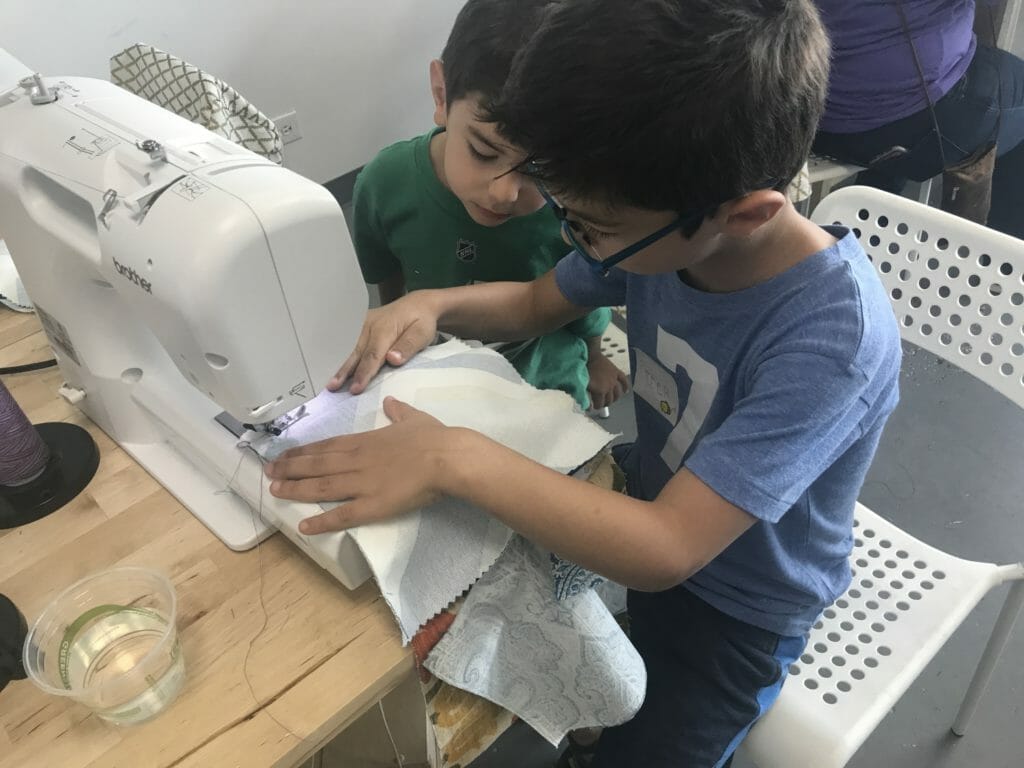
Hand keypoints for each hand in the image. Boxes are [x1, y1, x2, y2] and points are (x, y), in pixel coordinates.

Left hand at [265, 397, 458, 533]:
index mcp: (364, 441)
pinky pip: (342, 515)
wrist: (445, 457)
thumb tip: (392, 403)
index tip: (283, 455)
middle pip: (316, 465)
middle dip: (289, 469)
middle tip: (268, 473)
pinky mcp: (372, 505)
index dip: (302, 452)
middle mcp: (356, 461)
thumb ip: (399, 412)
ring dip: (296, 489)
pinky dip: (322, 522)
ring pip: (321, 487)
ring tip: (275, 491)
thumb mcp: (413, 418)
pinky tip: (304, 527)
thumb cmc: (433, 437)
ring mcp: (362, 483)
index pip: (325, 446)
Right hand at [328, 294, 439, 393]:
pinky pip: (347, 340)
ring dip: (337, 364)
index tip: (356, 388)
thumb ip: (408, 346)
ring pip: (348, 347)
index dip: (364, 373)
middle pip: (355, 351)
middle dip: (343, 370)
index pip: (372, 355)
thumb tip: (392, 359)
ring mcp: (362, 323)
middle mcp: (369, 325)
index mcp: (385, 328)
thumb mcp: (422, 333)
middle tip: (332, 387)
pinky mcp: (359, 324)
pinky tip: (330, 365)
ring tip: (327, 380)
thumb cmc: (421, 322)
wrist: (417, 304)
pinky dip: (338, 353)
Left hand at [586, 352, 628, 409]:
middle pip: (610, 400)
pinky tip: (626, 391)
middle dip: (605, 404)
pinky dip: (626, 386)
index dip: (596, 407)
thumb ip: (584, 395)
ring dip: (615, 398)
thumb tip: (585, 404)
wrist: (590, 355)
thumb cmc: (584, 369)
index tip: (592, 408)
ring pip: (618, 393)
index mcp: (600, 391)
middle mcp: (609, 387)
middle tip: (601, 404)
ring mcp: (614, 379)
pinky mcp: (616, 372)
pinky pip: (624, 381)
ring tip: (611, 400)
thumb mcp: (583, 385)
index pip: (600, 404)